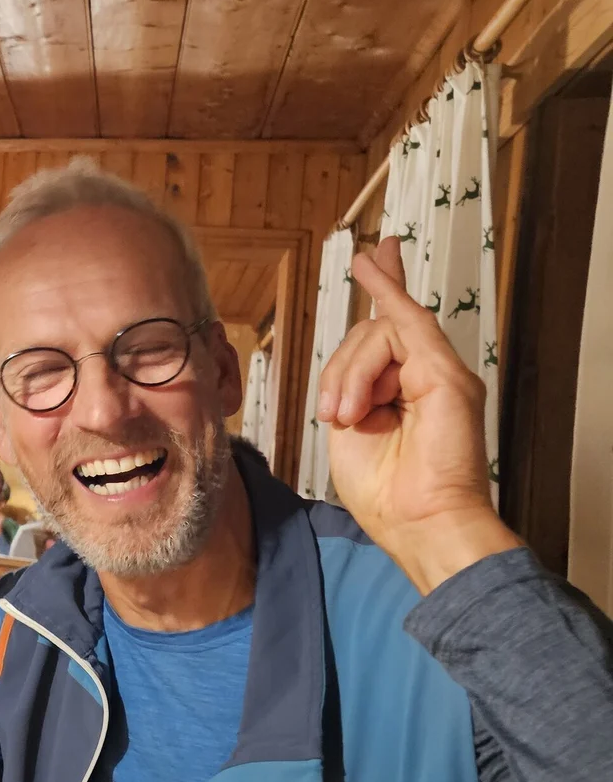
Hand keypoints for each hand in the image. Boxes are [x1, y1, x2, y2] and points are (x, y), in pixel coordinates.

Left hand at [317, 236, 519, 591]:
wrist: (420, 524)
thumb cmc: (387, 494)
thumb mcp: (352, 431)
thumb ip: (350, 390)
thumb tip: (343, 373)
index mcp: (403, 392)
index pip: (389, 329)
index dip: (382, 289)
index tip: (371, 257)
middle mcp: (425, 377)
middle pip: (367, 337)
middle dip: (339, 371)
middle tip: (337, 416)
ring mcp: (439, 373)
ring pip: (378, 335)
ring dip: (350, 374)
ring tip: (350, 416)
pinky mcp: (444, 375)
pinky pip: (407, 322)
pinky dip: (386, 290)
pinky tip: (370, 265)